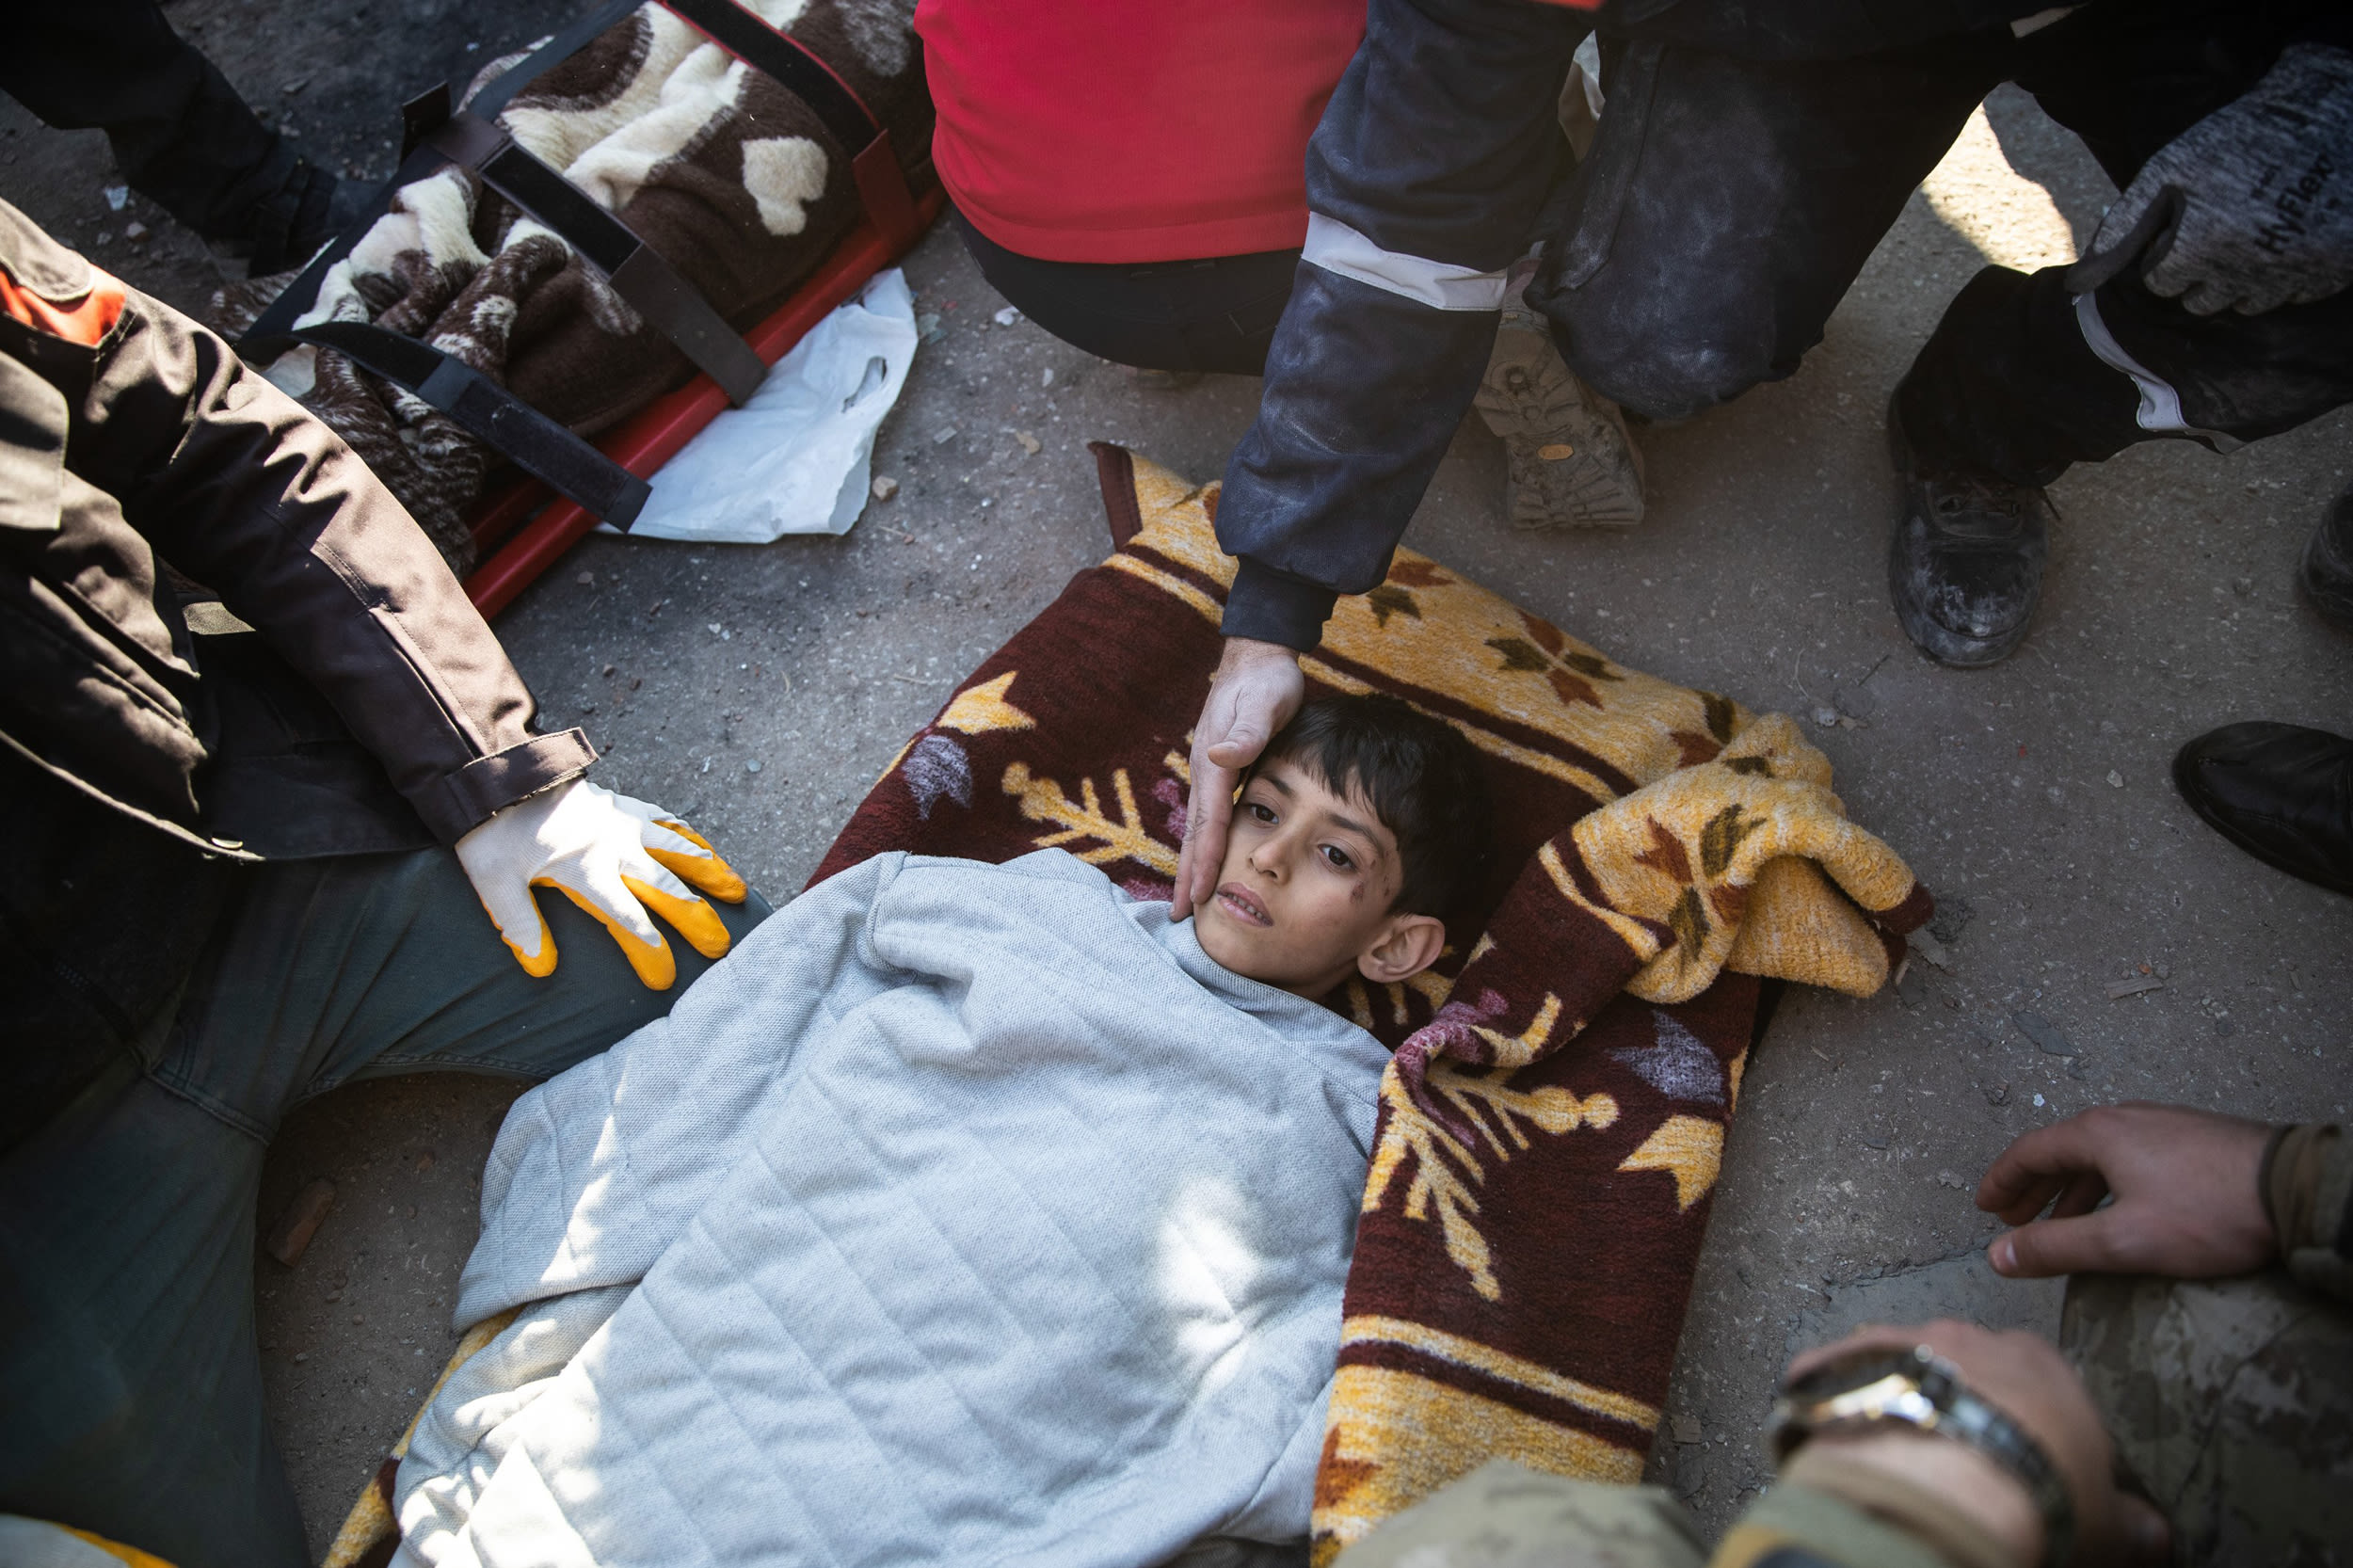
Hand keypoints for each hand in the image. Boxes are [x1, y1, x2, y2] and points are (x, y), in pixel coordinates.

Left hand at [456, 778, 748, 989]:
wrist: (498, 771)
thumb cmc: (492, 830)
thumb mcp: (494, 883)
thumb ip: (520, 925)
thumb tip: (540, 967)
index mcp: (587, 869)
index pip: (626, 914)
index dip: (647, 943)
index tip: (666, 970)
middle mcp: (615, 846)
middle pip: (666, 887)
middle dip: (696, 918)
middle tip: (720, 945)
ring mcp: (622, 822)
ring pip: (677, 849)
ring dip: (709, 871)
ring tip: (736, 890)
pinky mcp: (620, 803)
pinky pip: (663, 819)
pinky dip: (685, 834)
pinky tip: (698, 843)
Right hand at [1171, 637, 1304, 917]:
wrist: (1258, 657)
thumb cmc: (1266, 681)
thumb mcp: (1263, 702)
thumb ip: (1246, 732)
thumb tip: (1221, 758)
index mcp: (1214, 764)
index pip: (1209, 822)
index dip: (1206, 860)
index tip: (1202, 895)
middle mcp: (1206, 772)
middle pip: (1194, 834)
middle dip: (1187, 875)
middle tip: (1180, 916)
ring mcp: (1210, 772)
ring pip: (1197, 828)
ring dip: (1191, 864)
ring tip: (1188, 899)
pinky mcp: (1220, 771)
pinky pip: (1208, 817)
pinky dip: (1203, 844)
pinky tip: (1205, 860)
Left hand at [1787, 1320, 2167, 1565]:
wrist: (1944, 1479)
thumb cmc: (2038, 1490)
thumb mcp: (2107, 1521)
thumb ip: (2133, 1521)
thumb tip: (2155, 1533)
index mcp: (2039, 1361)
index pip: (2039, 1378)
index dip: (2030, 1419)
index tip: (2023, 1454)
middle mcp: (1966, 1336)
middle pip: (1964, 1366)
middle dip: (1962, 1403)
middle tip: (1958, 1458)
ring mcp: (1895, 1342)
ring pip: (1897, 1367)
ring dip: (1898, 1402)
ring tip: (1900, 1458)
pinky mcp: (1837, 1363)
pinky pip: (1833, 1379)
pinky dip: (1838, 1407)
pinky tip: (1843, 1446)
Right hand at [1976, 1102, 2275, 1279]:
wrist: (2294, 1188)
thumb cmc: (2208, 1212)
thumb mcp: (2123, 1239)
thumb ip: (2056, 1248)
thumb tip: (1997, 1257)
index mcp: (2098, 1134)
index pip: (2029, 1152)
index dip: (2002, 1182)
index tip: (1985, 1208)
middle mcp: (2124, 1119)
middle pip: (2061, 1151)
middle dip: (2032, 1188)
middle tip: (2012, 1220)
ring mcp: (2161, 1126)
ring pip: (2098, 1156)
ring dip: (2070, 1190)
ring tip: (2062, 1224)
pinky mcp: (2191, 1140)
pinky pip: (2129, 1159)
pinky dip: (2105, 1184)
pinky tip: (2119, 1211)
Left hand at [2070, 43, 2352, 313]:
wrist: (2323, 111)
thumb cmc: (2233, 140)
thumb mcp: (2167, 174)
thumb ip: (2120, 231)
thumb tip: (2075, 287)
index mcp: (2205, 244)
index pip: (2160, 283)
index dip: (2167, 250)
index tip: (2186, 220)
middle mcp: (2250, 267)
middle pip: (2201, 301)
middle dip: (2199, 271)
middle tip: (2219, 224)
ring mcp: (2296, 271)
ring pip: (2246, 303)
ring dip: (2241, 277)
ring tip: (2252, 227)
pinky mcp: (2334, 268)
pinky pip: (2294, 294)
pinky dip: (2286, 273)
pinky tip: (2287, 233)